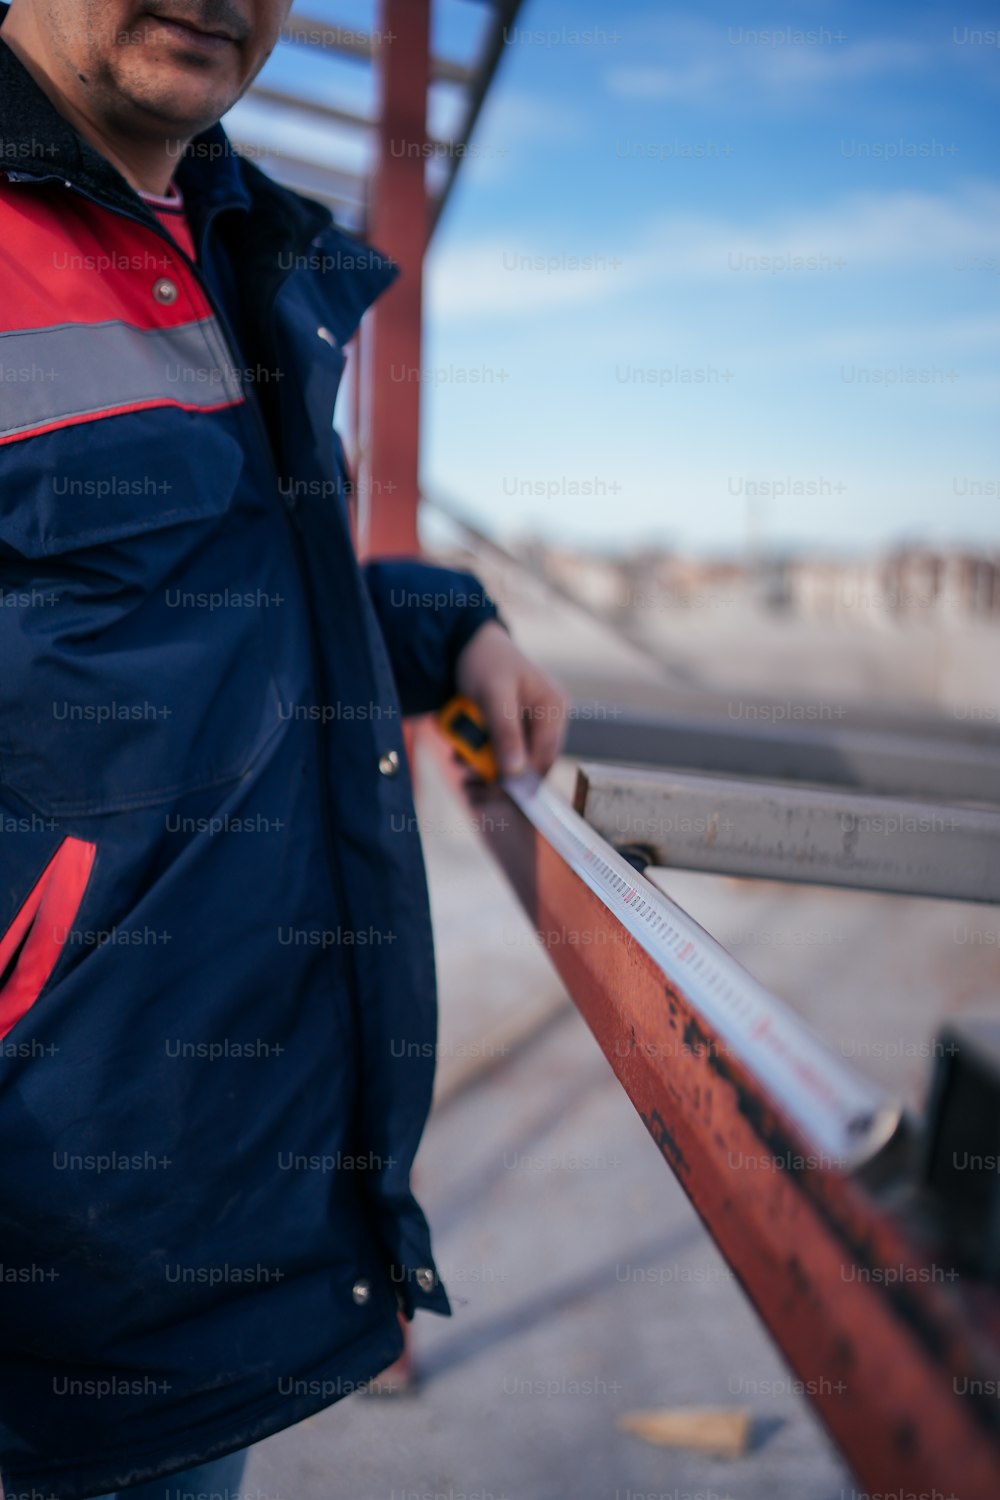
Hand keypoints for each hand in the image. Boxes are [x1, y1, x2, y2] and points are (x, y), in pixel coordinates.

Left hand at [454, 620, 569, 777]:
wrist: (466, 643)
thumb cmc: (485, 661)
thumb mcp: (493, 695)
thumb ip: (505, 733)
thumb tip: (515, 773)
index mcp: (554, 707)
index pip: (544, 756)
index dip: (519, 776)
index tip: (489, 787)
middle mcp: (550, 717)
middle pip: (530, 762)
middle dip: (497, 771)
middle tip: (467, 776)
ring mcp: (534, 722)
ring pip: (514, 759)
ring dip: (486, 764)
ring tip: (460, 758)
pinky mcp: (517, 726)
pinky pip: (504, 749)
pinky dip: (483, 753)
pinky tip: (464, 750)